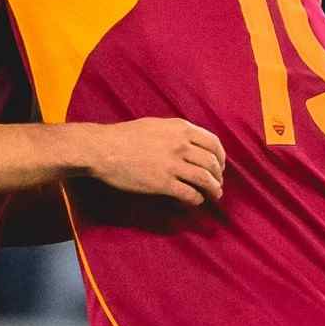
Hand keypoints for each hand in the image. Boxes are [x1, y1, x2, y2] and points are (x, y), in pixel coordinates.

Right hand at [89, 118, 226, 204]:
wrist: (103, 149)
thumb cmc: (126, 136)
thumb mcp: (157, 124)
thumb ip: (177, 132)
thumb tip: (192, 143)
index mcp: (181, 128)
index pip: (213, 143)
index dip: (220, 157)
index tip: (220, 166)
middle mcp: (181, 145)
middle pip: (212, 163)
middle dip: (218, 176)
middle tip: (218, 183)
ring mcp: (173, 165)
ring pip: (205, 179)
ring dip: (213, 189)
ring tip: (215, 195)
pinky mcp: (163, 183)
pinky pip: (189, 193)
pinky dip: (196, 199)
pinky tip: (195, 200)